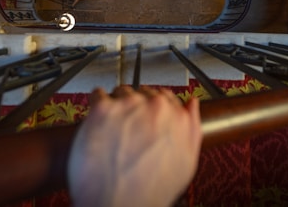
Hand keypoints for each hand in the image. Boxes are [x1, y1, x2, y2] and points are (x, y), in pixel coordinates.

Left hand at [67, 85, 201, 206]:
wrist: (118, 205)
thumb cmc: (149, 191)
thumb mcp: (186, 163)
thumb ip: (191, 128)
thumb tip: (192, 105)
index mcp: (178, 117)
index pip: (167, 97)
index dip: (154, 109)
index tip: (146, 118)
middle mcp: (155, 106)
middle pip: (143, 93)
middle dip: (135, 108)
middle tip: (127, 129)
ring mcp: (129, 105)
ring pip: (121, 92)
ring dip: (116, 106)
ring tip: (111, 130)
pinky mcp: (103, 109)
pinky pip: (97, 95)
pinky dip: (96, 105)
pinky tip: (98, 122)